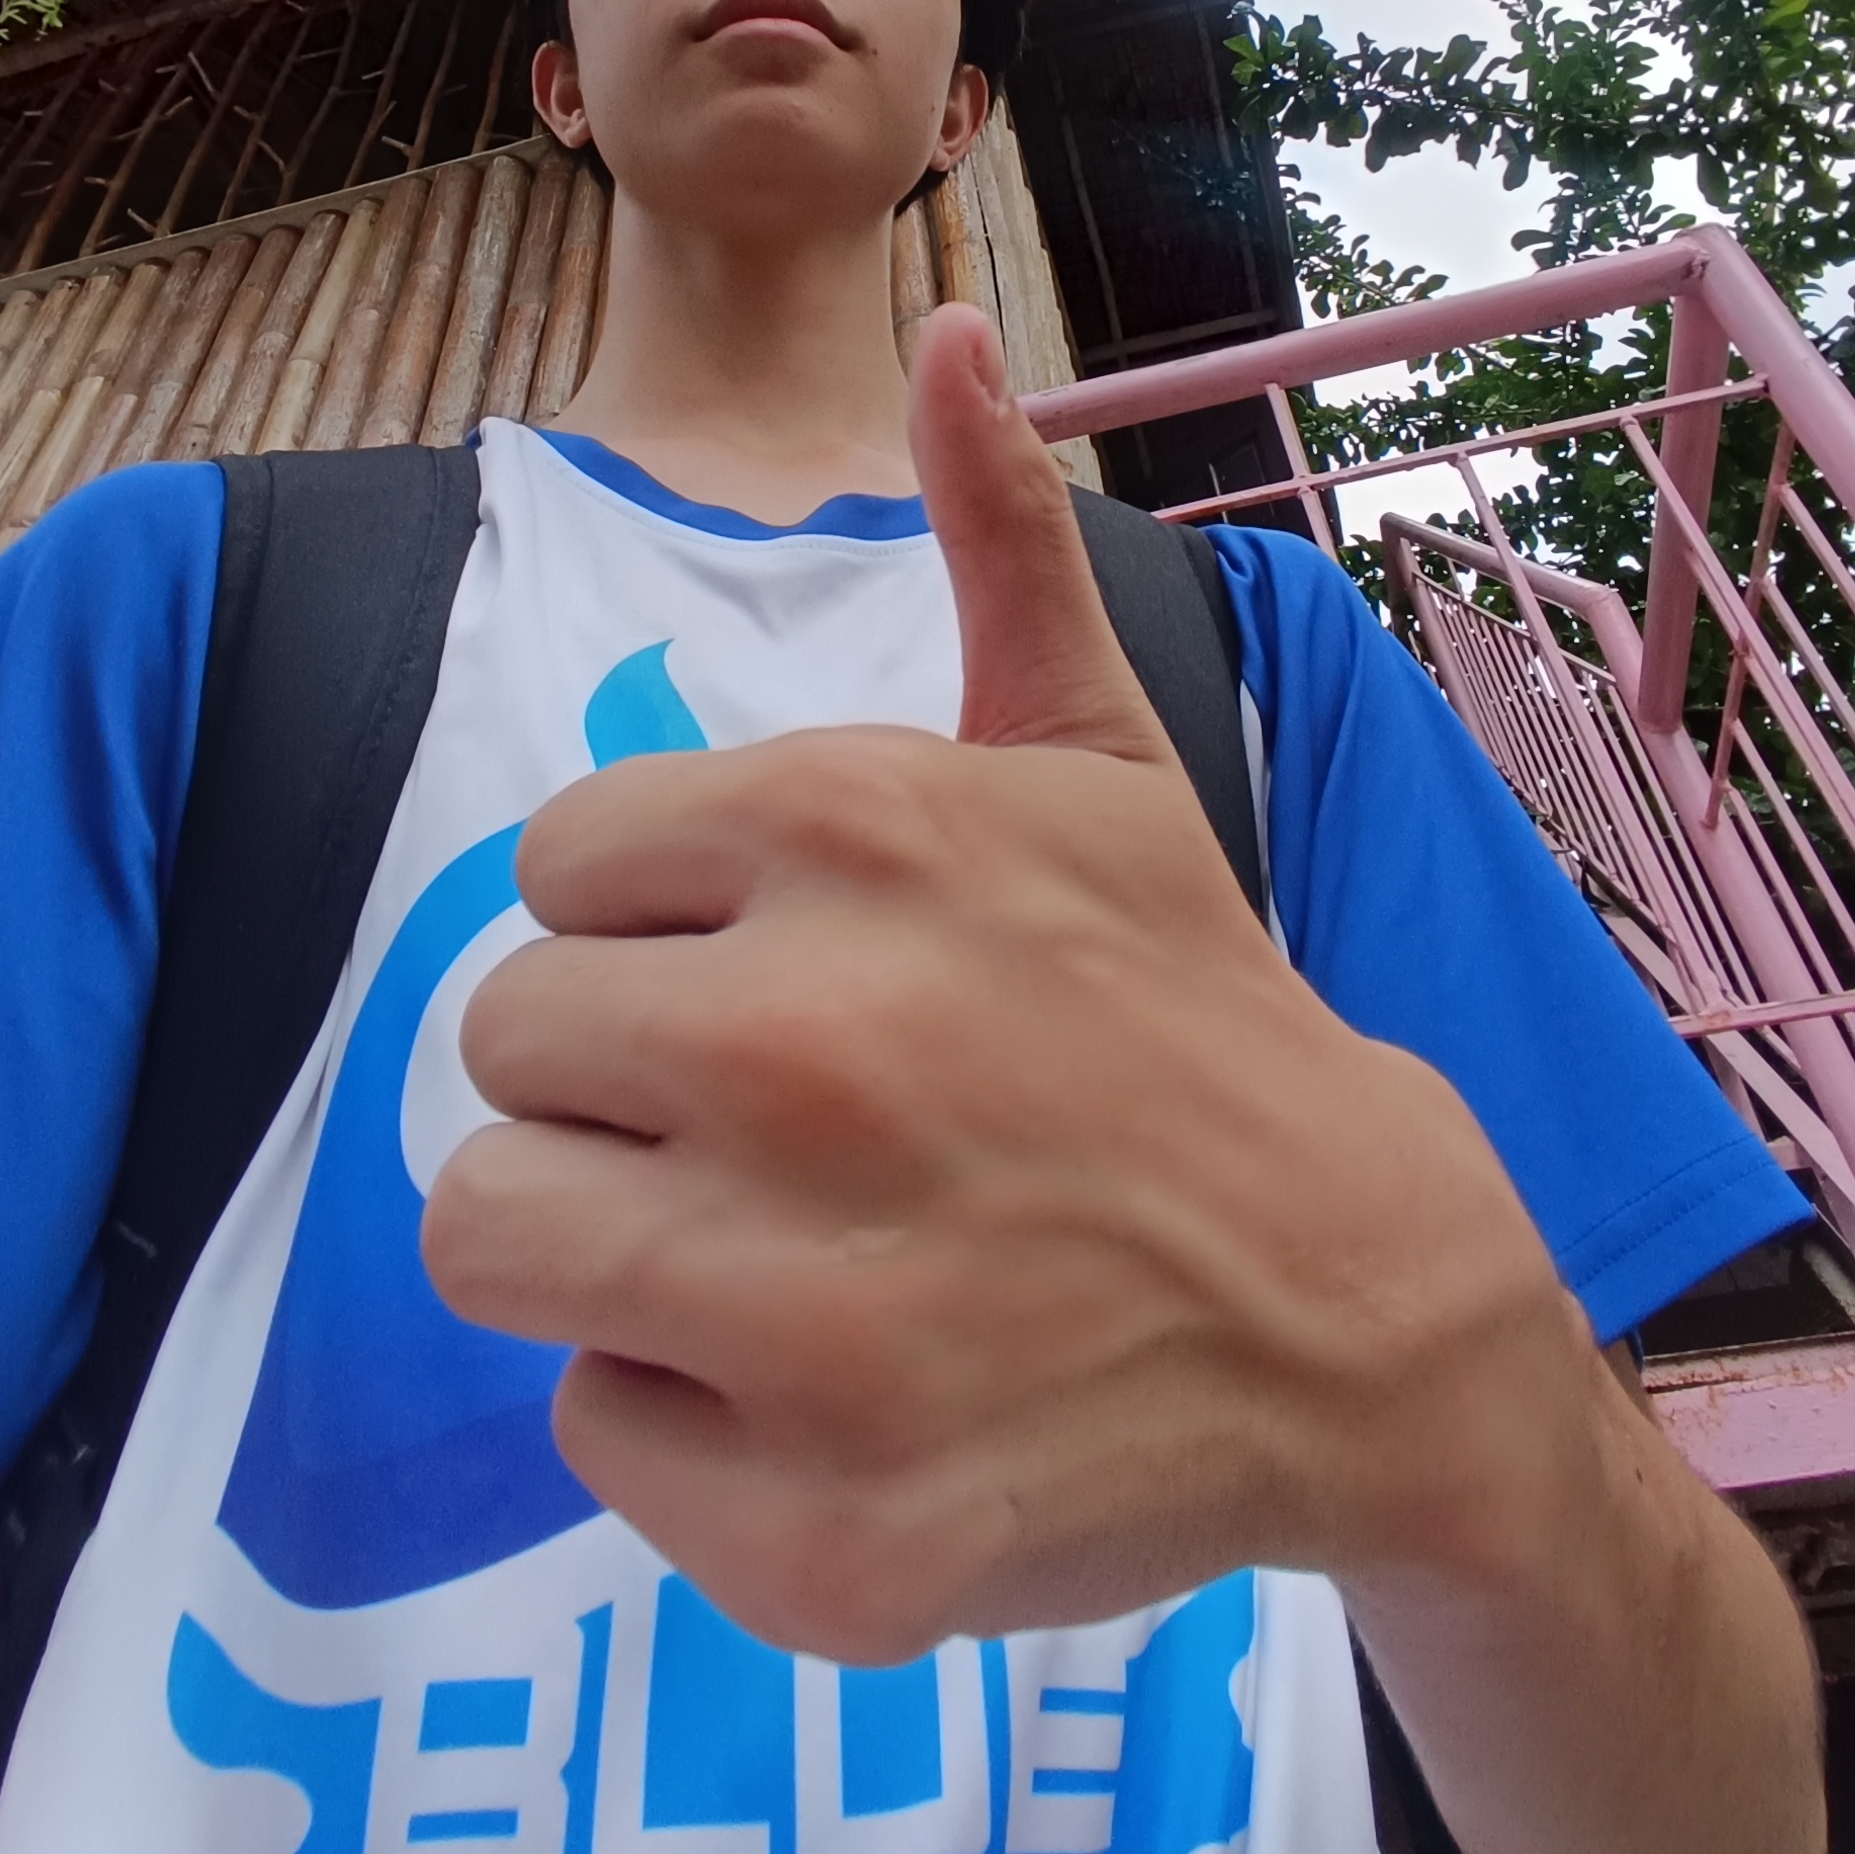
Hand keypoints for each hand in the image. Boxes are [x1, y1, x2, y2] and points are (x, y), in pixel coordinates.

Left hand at [420, 306, 1592, 1664]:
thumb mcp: (1099, 757)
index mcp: (850, 830)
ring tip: (777, 1247)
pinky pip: (591, 1428)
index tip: (779, 975)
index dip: (656, 930)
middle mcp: (809, 1047)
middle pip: (502, 1050)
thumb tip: (942, 325)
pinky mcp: (817, 1528)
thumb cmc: (1187, 1014)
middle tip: (783, 1124)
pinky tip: (843, 1386)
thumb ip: (998, 540)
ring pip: (487, 1238)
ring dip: (613, 1250)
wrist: (1366, 1308)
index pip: (549, 872)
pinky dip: (692, 1425)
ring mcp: (811, 1305)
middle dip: (620, 1084)